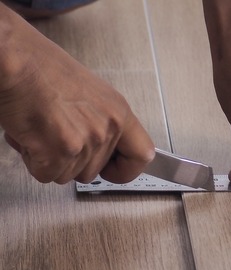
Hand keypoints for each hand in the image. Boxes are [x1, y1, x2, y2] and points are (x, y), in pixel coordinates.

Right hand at [0, 7, 153, 183]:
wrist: (14, 59)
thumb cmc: (40, 68)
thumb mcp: (89, 93)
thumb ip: (99, 122)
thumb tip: (96, 147)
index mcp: (118, 112)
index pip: (142, 155)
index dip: (125, 170)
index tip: (111, 171)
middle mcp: (107, 128)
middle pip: (93, 171)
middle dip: (70, 161)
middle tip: (54, 135)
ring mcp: (85, 141)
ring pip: (66, 175)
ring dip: (48, 159)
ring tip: (40, 128)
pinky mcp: (60, 151)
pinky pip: (46, 175)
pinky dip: (32, 161)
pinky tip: (29, 136)